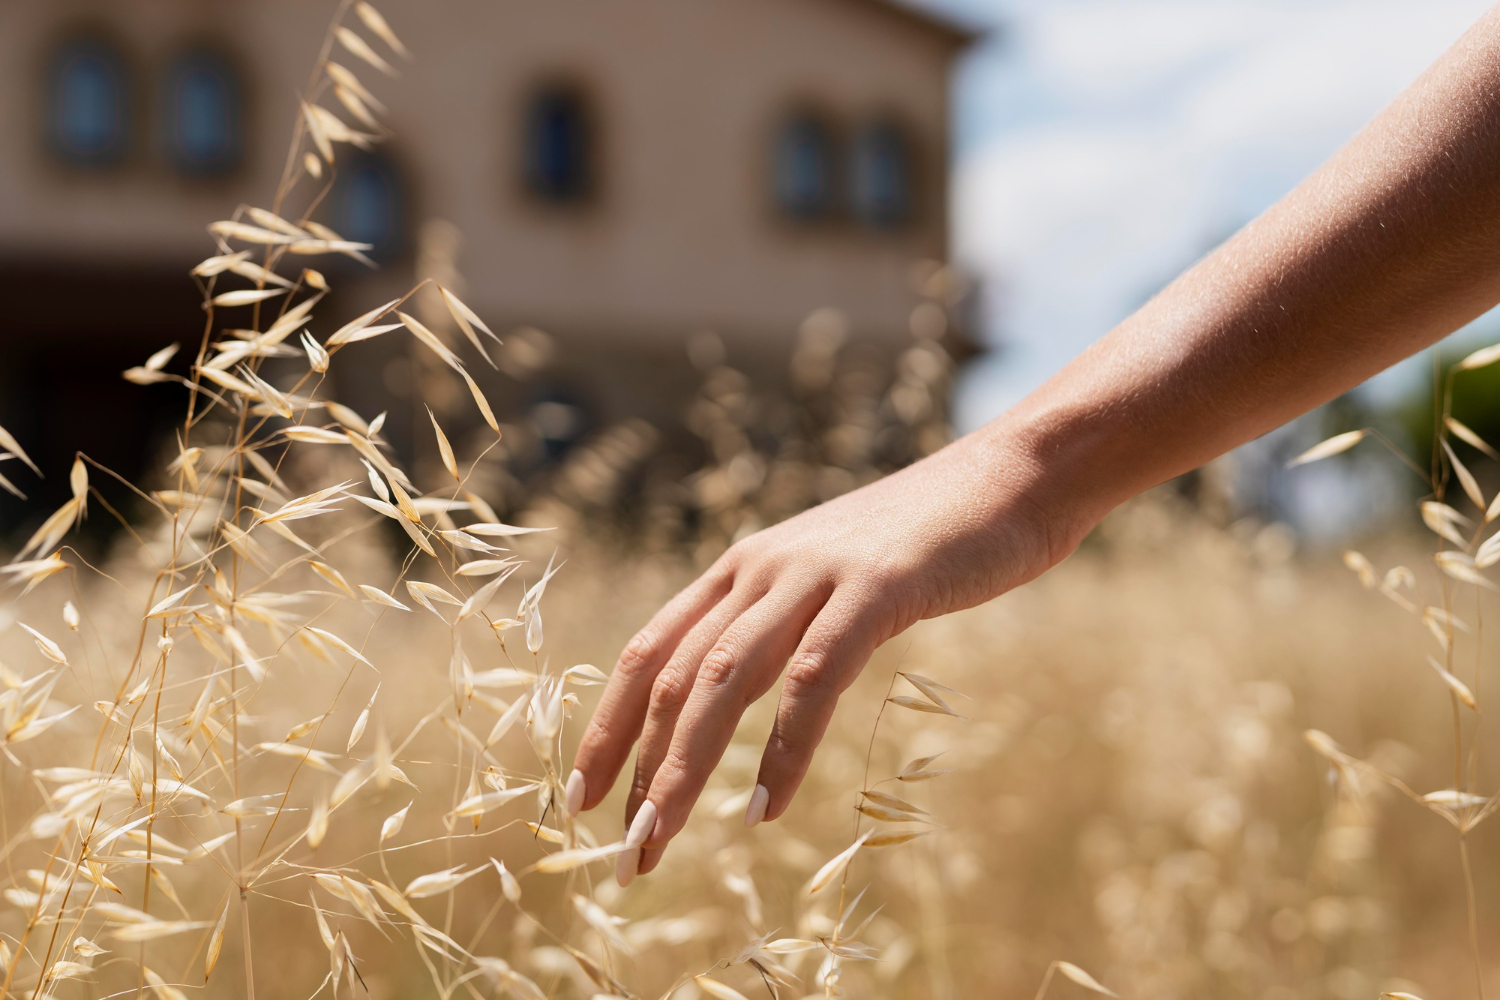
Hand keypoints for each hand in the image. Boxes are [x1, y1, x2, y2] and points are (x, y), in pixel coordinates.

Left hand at [564, 425, 1082, 883]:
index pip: (648, 650)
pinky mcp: (876, 589)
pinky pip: (812, 677)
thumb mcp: (835, 578)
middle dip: (636, 767)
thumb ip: (787, 621)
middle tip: (620, 850)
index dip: (607, 726)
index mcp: (743, 567)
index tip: (579, 798)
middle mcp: (762, 566)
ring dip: (684, 765)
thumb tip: (743, 687)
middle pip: (671, 675)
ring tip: (658, 837)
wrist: (1016, 475)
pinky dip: (783, 747)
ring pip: (723, 678)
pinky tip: (765, 806)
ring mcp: (815, 574)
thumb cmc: (929, 540)